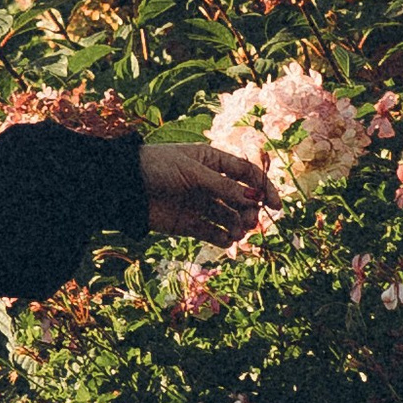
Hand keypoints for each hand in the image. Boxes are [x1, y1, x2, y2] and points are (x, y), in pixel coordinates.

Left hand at [140, 139, 278, 244]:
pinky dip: (221, 238)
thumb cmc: (157, 166)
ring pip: (229, 217)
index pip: (247, 175)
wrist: (125, 186)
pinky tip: (225, 241)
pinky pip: (212, 233)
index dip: (264, 189)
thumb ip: (222, 186)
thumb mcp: (192, 172)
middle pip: (241, 199)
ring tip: (236, 233)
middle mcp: (210, 183)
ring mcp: (200, 204)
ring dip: (237, 226)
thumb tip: (254, 198)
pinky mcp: (189, 224)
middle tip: (249, 221)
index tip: (277, 206)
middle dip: (250, 211)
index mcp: (213, 161)